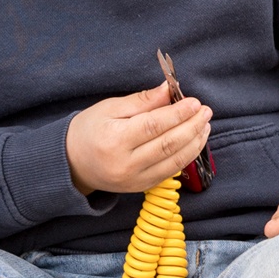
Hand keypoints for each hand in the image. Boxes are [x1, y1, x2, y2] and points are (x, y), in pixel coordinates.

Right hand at [66, 82, 211, 195]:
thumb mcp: (110, 107)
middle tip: (205, 111)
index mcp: (115, 140)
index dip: (178, 113)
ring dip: (195, 142)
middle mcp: (126, 164)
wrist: (73, 162)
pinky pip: (170, 172)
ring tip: (205, 125)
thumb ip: (142, 101)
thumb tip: (168, 89)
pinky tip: (194, 141)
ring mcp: (135, 179)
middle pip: (168, 144)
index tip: (194, 102)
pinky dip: (186, 156)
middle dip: (192, 126)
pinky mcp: (142, 187)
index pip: (154, 126)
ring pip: (174, 161)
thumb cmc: (89, 129)